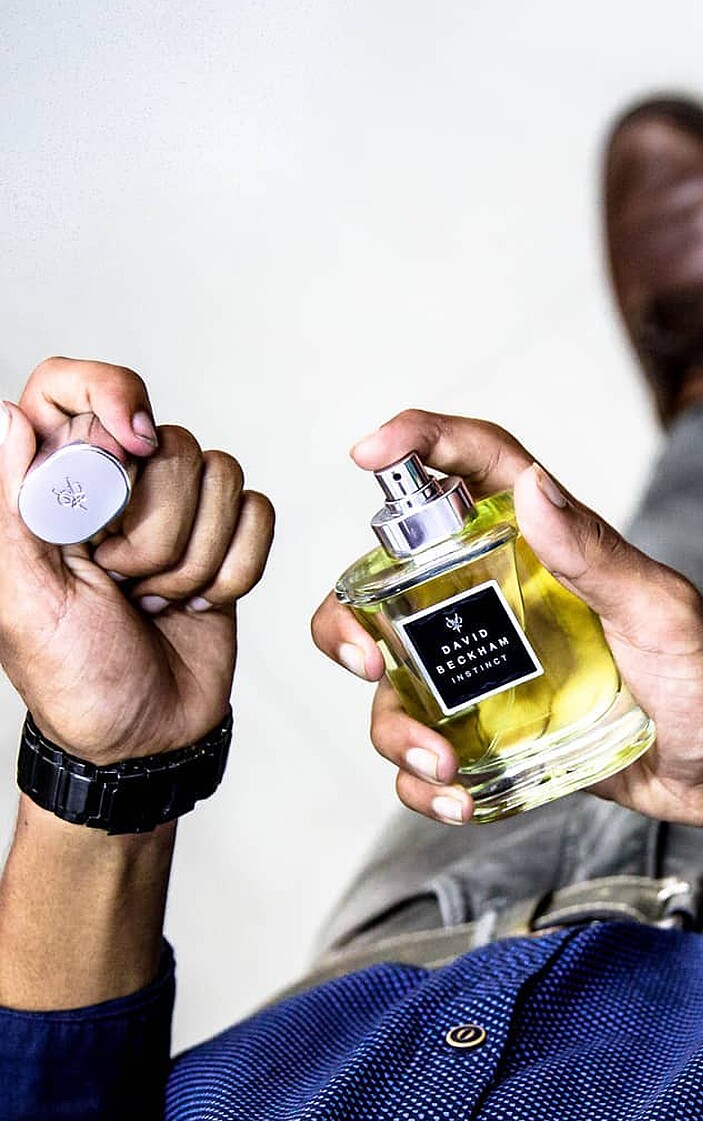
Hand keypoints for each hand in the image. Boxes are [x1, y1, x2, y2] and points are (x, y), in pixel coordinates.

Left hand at [0, 358, 274, 763]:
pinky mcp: (227, 537)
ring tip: (156, 599)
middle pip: (167, 442)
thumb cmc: (74, 676)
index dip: (110, 397)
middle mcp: (113, 482)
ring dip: (196, 559)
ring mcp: (176, 508)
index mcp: (46, 485)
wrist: (145, 733)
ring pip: (222, 476)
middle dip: (157, 531)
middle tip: (121, 579)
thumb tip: (7, 416)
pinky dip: (237, 570)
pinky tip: (198, 603)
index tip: (131, 447)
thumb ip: (10, 504)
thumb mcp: (23, 599)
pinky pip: (259, 515)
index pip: (70, 387)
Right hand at [312, 409, 702, 828]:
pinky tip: (458, 799)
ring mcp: (494, 672)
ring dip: (396, 727)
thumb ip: (595, 553)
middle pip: (393, 589)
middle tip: (369, 659)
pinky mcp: (496, 734)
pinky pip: (428, 754)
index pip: (476, 472)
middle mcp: (503, 604)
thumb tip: (533, 487)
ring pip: (397, 684)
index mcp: (546, 551)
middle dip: (352, 622)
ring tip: (442, 765)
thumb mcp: (659, 610)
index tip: (369, 454)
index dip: (420, 443)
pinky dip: (423, 783)